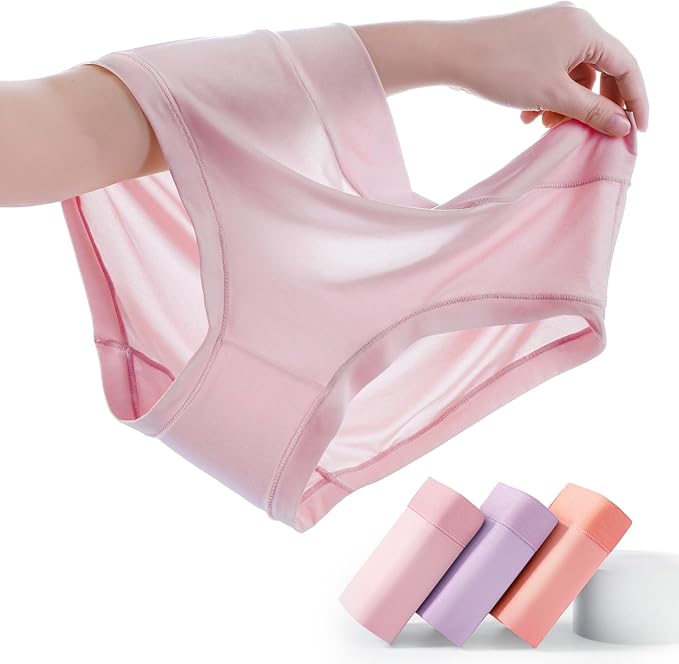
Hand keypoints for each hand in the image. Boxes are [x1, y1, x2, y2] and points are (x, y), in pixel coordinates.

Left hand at [443, 1, 648, 135]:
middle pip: (601, 72)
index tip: (638, 132)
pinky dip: (547, 97)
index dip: (635, 101)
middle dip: (592, 107)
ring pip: (573, 77)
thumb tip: (623, 126)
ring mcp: (551, 32)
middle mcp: (573, 25)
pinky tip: (528, 116)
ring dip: (565, 106)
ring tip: (544, 125)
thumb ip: (592, 112)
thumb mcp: (553, 96)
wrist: (453, 55)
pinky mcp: (532, 44)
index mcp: (586, 30)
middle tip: (588, 134)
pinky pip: (552, 74)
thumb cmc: (503, 70)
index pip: (626, 67)